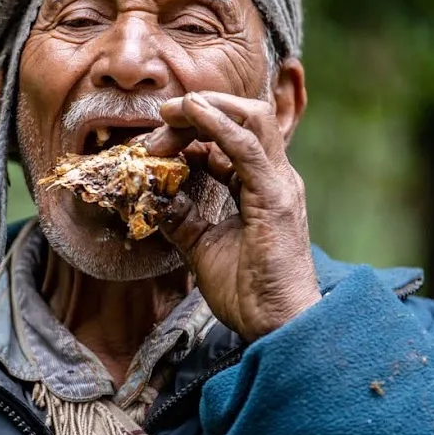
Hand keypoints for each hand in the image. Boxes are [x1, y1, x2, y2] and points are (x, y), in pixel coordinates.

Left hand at [144, 91, 321, 339]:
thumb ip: (183, 219)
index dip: (192, 133)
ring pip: (250, 119)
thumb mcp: (203, 246)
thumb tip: (156, 200)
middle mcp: (274, 177)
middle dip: (200, 111)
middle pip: (241, 119)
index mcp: (261, 186)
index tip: (155, 142)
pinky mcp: (274, 197)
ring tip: (174, 108)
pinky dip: (219, 124)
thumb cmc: (248, 292)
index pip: (228, 141)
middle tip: (162, 118)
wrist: (276, 325)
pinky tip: (194, 112)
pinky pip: (246, 147)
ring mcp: (278, 184)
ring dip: (207, 108)